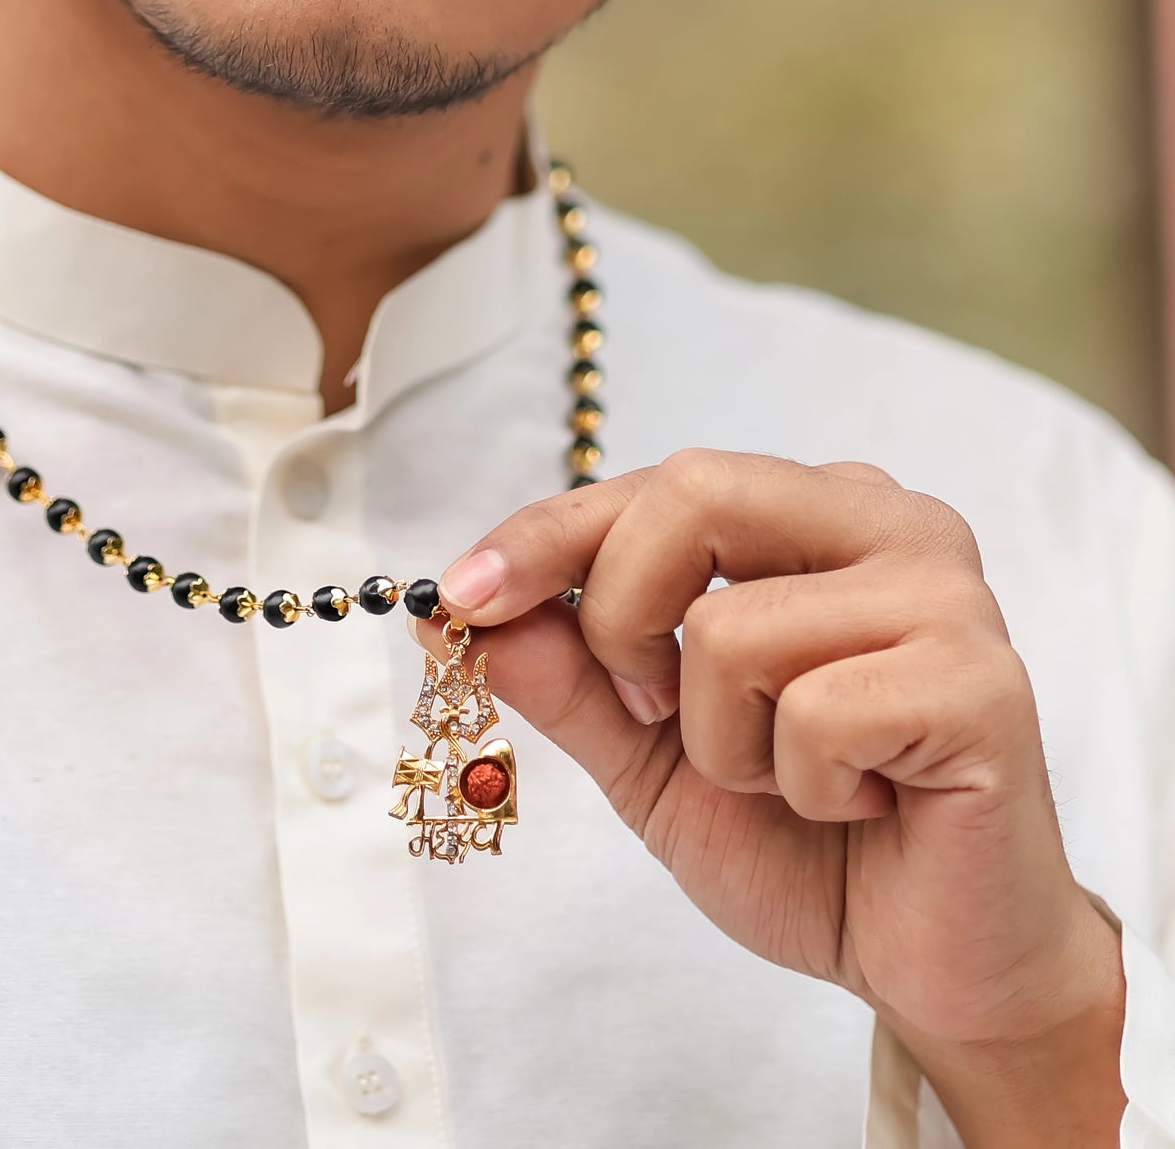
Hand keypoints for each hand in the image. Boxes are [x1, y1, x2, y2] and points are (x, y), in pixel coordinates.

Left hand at [420, 449, 1126, 1144]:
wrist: (928, 960)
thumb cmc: (800, 841)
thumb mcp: (647, 754)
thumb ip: (567, 675)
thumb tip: (460, 611)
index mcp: (812, 514)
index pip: (651, 484)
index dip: (544, 536)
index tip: (462, 596)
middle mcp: (887, 524)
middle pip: (690, 494)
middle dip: (622, 619)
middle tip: (654, 710)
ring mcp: (946, 595)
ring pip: (733, 627)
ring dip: (721, 743)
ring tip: (794, 778)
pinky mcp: (983, 684)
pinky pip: (815, 716)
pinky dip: (801, 788)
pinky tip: (863, 804)